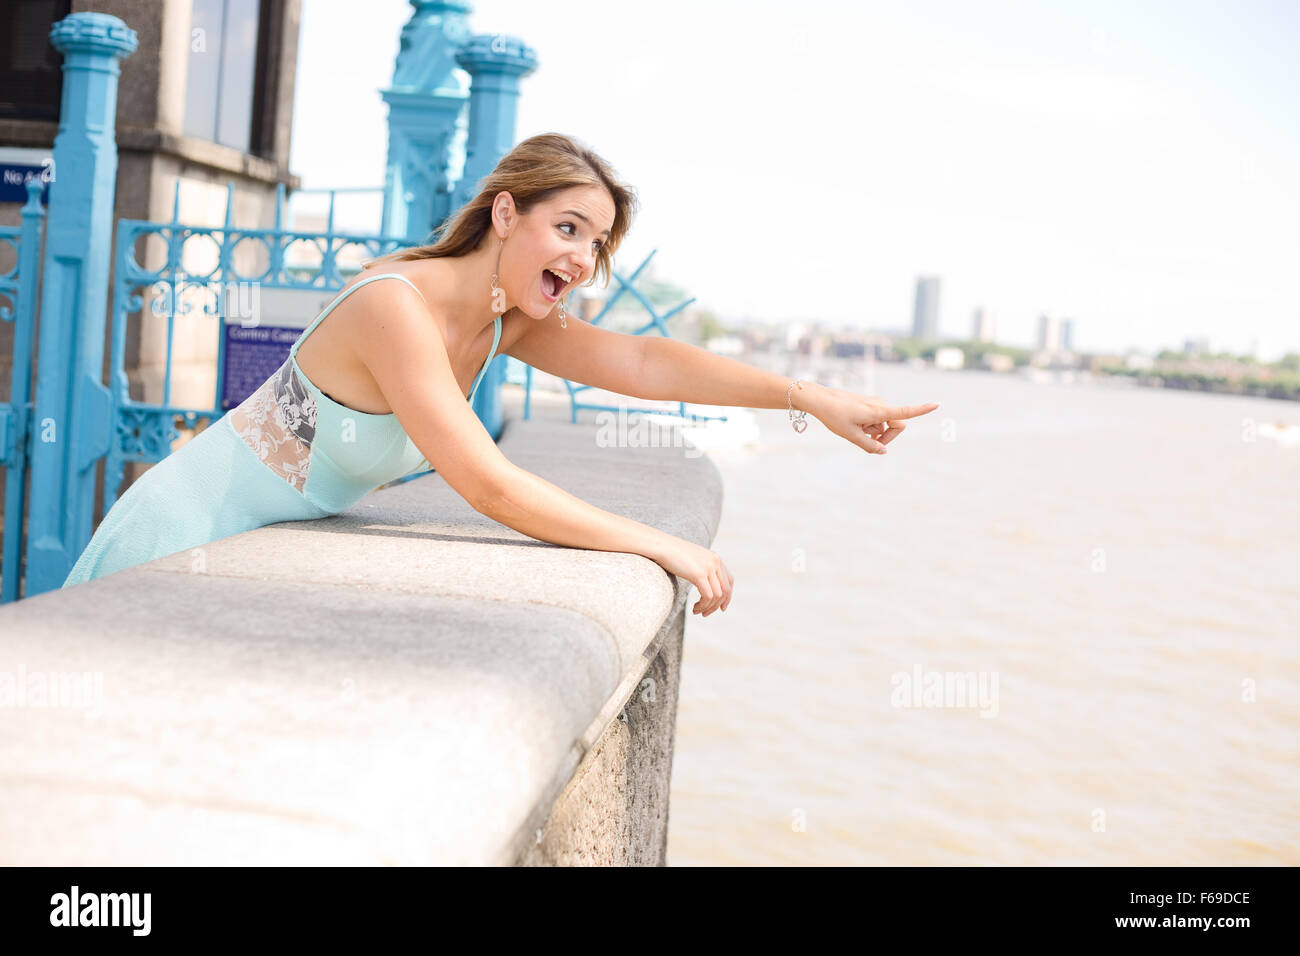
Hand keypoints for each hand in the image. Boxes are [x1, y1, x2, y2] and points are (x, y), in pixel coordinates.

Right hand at [654, 538, 734, 616]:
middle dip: (717, 605)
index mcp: (715, 558)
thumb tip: (705, 584)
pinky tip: (694, 608)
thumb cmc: (673, 554)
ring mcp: (708, 567)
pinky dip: (703, 605)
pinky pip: (708, 596)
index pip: (729, 581)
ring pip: (717, 595)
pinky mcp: (699, 574)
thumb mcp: (694, 560)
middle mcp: (715, 562)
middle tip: (705, 613)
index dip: (727, 597)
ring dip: (708, 607)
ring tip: (697, 611)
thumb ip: (702, 569)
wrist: (662, 546)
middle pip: (725, 590)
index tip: (721, 608)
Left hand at [798, 384, 938, 454]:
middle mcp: (880, 405)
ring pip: (884, 424)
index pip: (904, 412)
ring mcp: (874, 404)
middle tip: (871, 443)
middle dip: (887, 437)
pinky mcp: (869, 404)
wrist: (820, 400)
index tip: (936, 404)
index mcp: (878, 412)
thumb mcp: (851, 436)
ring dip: (874, 432)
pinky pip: (876, 420)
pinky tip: (855, 427)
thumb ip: (870, 446)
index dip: (921, 410)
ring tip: (856, 431)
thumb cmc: (835, 416)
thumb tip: (884, 451)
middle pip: (897, 425)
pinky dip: (870, 427)